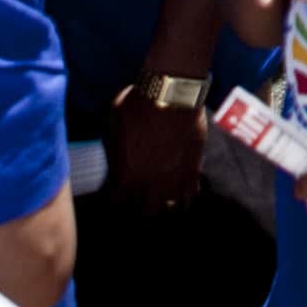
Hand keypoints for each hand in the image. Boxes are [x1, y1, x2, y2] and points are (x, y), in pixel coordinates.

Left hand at [106, 91, 204, 210]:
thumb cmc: (137, 104)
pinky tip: (188, 188)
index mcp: (123, 176)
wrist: (171, 95)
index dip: (121, 195)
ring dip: (168, 202)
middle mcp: (146, 186)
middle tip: (147, 194)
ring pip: (170, 207)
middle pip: (145, 211)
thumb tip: (116, 138)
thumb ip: (114, 138)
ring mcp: (171, 181)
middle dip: (145, 204)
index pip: (117, 202)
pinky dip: (189, 194)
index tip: (124, 188)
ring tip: (170, 196)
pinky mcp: (192, 172)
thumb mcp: (113, 118)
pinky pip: (191, 195)